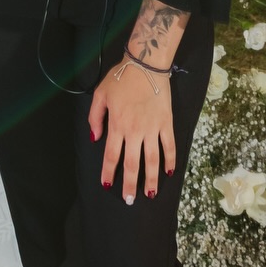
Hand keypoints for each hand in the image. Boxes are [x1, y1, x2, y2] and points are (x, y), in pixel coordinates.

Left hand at [90, 55, 176, 204]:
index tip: (107, 186)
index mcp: (117, 125)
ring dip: (151, 179)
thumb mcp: (100, 95)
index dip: (109, 173)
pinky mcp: (167, 124)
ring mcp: (153, 129)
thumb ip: (95, 118)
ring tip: (149, 194)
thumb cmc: (120, 79)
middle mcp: (135, 131)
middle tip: (129, 200)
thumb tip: (95, 139)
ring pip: (152, 160)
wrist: (145, 66)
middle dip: (130, 184)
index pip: (112, 155)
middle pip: (132, 164)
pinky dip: (170, 161)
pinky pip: (170, 147)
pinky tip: (169, 173)